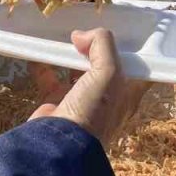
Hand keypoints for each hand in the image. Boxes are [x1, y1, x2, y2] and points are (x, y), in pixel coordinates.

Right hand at [28, 29, 150, 146]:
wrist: (58, 144)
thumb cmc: (93, 110)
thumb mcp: (109, 73)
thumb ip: (102, 45)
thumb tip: (80, 36)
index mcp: (126, 94)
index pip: (136, 69)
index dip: (132, 51)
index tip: (122, 31)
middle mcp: (106, 98)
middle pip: (104, 66)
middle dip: (96, 49)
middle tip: (86, 32)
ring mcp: (80, 102)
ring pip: (77, 71)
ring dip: (70, 56)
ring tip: (64, 38)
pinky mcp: (56, 104)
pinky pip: (50, 79)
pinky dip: (44, 66)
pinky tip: (39, 52)